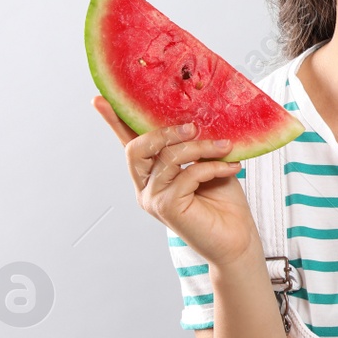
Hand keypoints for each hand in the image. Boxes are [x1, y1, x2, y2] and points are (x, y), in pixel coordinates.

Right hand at [93, 96, 261, 268]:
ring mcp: (153, 198)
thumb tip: (195, 116)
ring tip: (225, 146)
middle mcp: (145, 187)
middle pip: (137, 148)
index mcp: (151, 174)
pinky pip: (187, 174)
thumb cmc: (224, 202)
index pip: (129, 143)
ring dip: (200, 147)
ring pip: (168, 158)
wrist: (238, 239)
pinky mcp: (167, 207)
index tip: (100, 99)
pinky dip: (211, 166)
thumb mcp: (208, 164)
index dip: (114, 121)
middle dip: (165, 132)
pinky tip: (231, 168)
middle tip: (194, 126)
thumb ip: (194, 146)